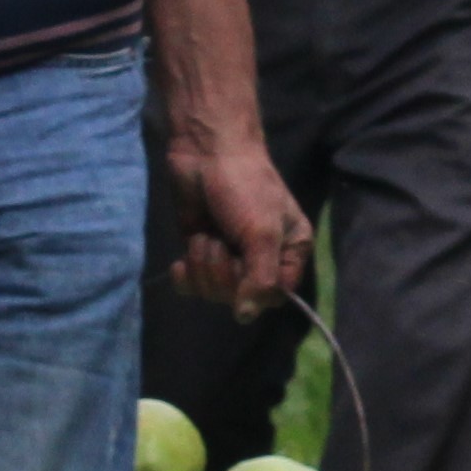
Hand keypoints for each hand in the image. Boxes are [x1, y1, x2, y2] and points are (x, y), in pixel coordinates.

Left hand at [163, 128, 312, 313]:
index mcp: (289, 252)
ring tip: (205, 237)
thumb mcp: (262, 233)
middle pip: (240, 298)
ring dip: (203, 265)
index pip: (276, 296)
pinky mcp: (200, 252)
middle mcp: (261, 259)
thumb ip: (260, 279)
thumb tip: (245, 318)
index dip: (254, 291)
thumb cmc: (245, 187)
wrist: (206, 152)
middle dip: (222, 273)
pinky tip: (181, 260)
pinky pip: (191, 286)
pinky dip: (185, 275)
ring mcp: (229, 257)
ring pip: (213, 292)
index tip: (242, 269)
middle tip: (219, 242)